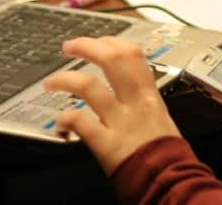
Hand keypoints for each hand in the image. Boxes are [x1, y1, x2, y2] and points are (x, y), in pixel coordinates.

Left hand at [43, 37, 180, 173]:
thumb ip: (144, 100)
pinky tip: (58, 120)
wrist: (169, 180)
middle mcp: (135, 102)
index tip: (99, 41)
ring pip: (89, 86)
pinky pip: (81, 122)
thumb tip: (130, 88)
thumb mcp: (161, 116)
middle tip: (70, 46)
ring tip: (52, 81)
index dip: (111, 42)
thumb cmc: (166, 153)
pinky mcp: (107, 143)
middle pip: (111, 60)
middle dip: (87, 46)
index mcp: (149, 94)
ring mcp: (120, 121)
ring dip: (65, 79)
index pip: (132, 54)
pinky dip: (65, 118)